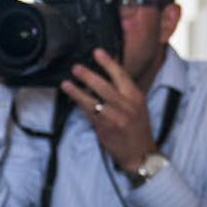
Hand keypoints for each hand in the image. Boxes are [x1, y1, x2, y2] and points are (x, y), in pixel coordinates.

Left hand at [59, 49, 156, 172]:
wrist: (141, 154)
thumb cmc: (137, 129)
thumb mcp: (137, 107)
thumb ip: (124, 92)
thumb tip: (106, 75)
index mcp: (136, 96)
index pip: (122, 75)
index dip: (108, 62)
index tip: (97, 52)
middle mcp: (127, 105)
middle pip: (105, 86)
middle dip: (89, 75)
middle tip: (76, 67)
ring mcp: (116, 117)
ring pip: (94, 100)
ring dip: (78, 91)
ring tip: (66, 83)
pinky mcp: (106, 128)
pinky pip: (90, 113)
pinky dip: (80, 104)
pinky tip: (71, 98)